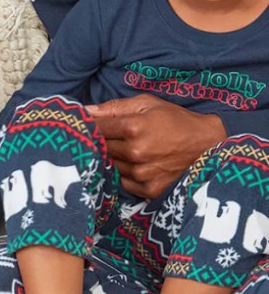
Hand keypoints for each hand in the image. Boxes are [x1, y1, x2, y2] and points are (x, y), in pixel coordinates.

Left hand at [86, 94, 226, 196]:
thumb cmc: (176, 120)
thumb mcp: (148, 104)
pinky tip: (134, 164)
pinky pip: (123, 182)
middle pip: (101, 148)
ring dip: (112, 158)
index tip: (88, 125)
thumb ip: (114, 107)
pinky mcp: (149, 189)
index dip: (90, 126)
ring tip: (124, 150)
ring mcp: (142, 173)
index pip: (96, 128)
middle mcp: (135, 152)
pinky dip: (124, 174)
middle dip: (100, 142)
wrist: (209, 145)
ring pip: (110, 165)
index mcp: (133, 127)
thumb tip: (85, 111)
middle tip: (107, 137)